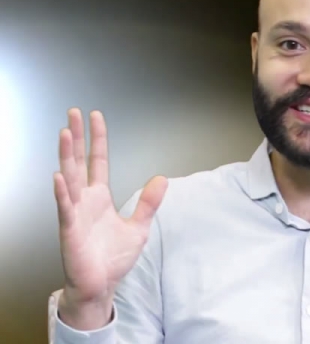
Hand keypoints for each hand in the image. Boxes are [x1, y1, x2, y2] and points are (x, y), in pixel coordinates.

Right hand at [54, 108, 166, 325]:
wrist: (102, 285)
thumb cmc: (113, 257)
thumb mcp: (139, 226)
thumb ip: (149, 203)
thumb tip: (161, 179)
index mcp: (100, 197)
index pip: (98, 161)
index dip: (97, 139)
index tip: (95, 118)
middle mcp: (85, 200)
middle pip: (79, 162)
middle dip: (76, 137)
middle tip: (73, 113)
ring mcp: (76, 213)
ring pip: (69, 179)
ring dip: (66, 156)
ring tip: (65, 134)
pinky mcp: (70, 230)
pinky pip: (65, 208)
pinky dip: (62, 192)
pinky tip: (59, 176)